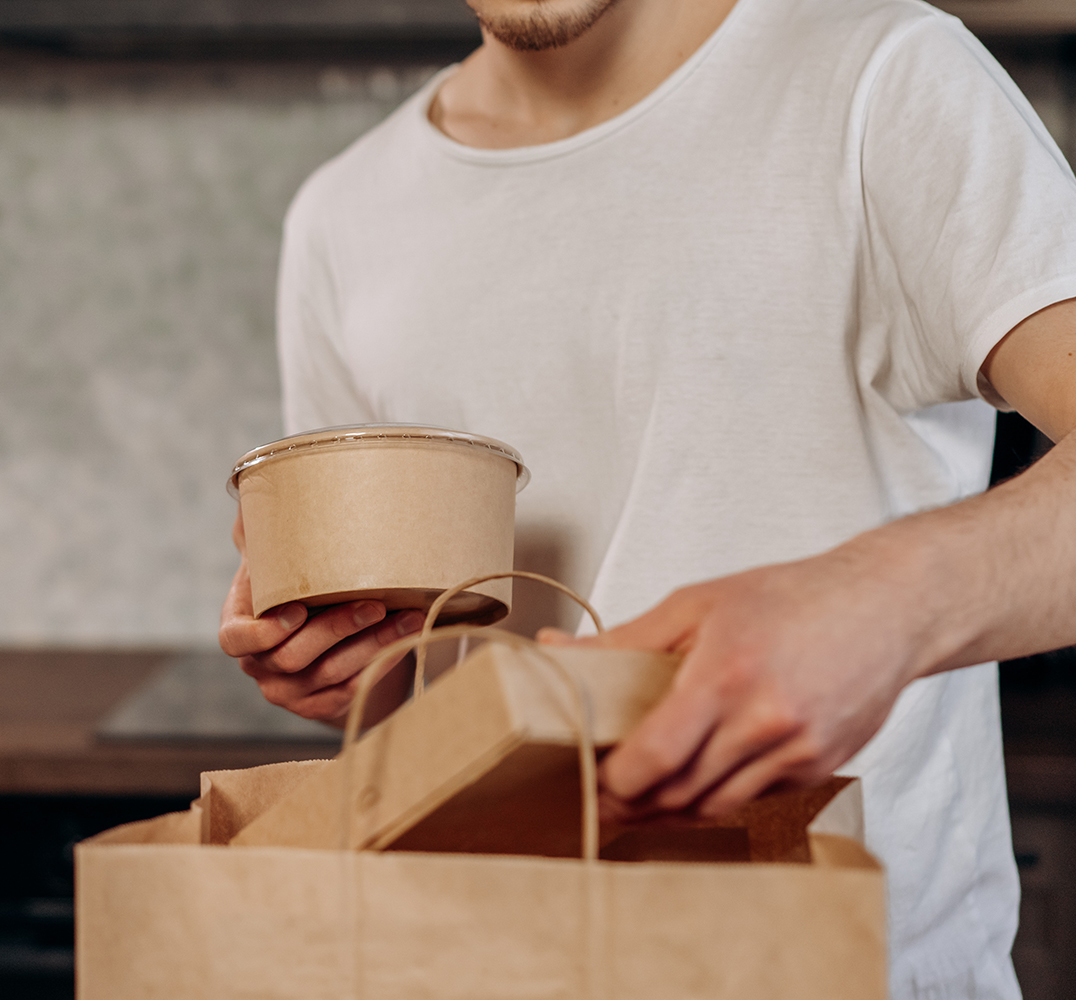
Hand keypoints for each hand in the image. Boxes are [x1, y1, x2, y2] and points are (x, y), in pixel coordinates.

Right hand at [219, 510, 425, 724]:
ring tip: (410, 617)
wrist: (325, 628)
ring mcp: (291, 691)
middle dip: (338, 628)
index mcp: (240, 626)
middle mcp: (261, 666)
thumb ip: (267, 523)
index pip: (236, 640)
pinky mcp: (322, 705)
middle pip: (293, 656)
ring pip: (330, 675)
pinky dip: (382, 665)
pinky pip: (352, 691)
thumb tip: (262, 473)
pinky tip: (408, 639)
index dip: (264, 631)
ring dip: (373, 645)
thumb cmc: (298, 580)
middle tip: (377, 603)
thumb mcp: (279, 554)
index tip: (298, 608)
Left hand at [541, 541, 926, 819]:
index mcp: (725, 675)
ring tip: (638, 796)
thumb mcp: (697, 604)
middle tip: (600, 796)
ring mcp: (798, 750)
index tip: (588, 782)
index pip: (656, 757)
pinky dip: (716, 796)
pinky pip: (753, 798)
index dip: (615, 783)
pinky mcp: (819, 766)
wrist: (885, 607)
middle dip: (632, 804)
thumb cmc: (790, 597)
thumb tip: (556, 651)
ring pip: (715, 806)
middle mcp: (766, 721)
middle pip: (681, 793)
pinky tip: (697, 779)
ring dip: (670, 809)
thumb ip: (623, 640)